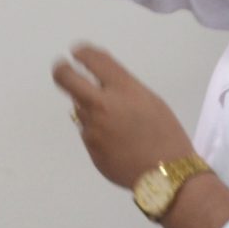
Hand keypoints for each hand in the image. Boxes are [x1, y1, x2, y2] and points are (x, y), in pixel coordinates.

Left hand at [52, 45, 192, 187]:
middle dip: (61, 70)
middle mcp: (102, 105)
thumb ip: (122, 88)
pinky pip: (88, 132)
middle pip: (66, 79)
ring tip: (116, 122)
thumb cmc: (166, 134)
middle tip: (62, 68)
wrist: (167, 175)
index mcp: (123, 89)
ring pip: (80, 108)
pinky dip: (97, 131)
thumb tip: (98, 82)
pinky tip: (117, 141)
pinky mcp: (90, 148)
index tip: (77, 52)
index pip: (93, 60)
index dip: (82, 52)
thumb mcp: (149, 100)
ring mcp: (93, 128)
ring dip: (89, 107)